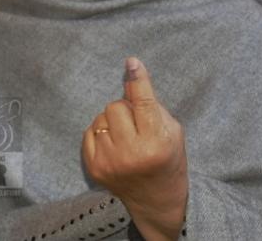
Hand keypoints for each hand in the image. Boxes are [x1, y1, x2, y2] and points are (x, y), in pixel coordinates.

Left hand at [82, 58, 187, 240]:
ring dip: (112, 121)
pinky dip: (101, 133)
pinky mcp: (94, 167)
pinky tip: (114, 146)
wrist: (156, 199)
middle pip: (116, 106)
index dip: (138, 81)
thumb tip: (130, 74)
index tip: (131, 62)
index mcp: (156, 143)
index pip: (144, 103)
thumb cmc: (168, 160)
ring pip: (101, 117)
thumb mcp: (172, 133)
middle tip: (136, 124)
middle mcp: (131, 153)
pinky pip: (89, 131)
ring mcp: (109, 161)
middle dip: (126, 109)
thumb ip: (153, 106)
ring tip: (126, 137)